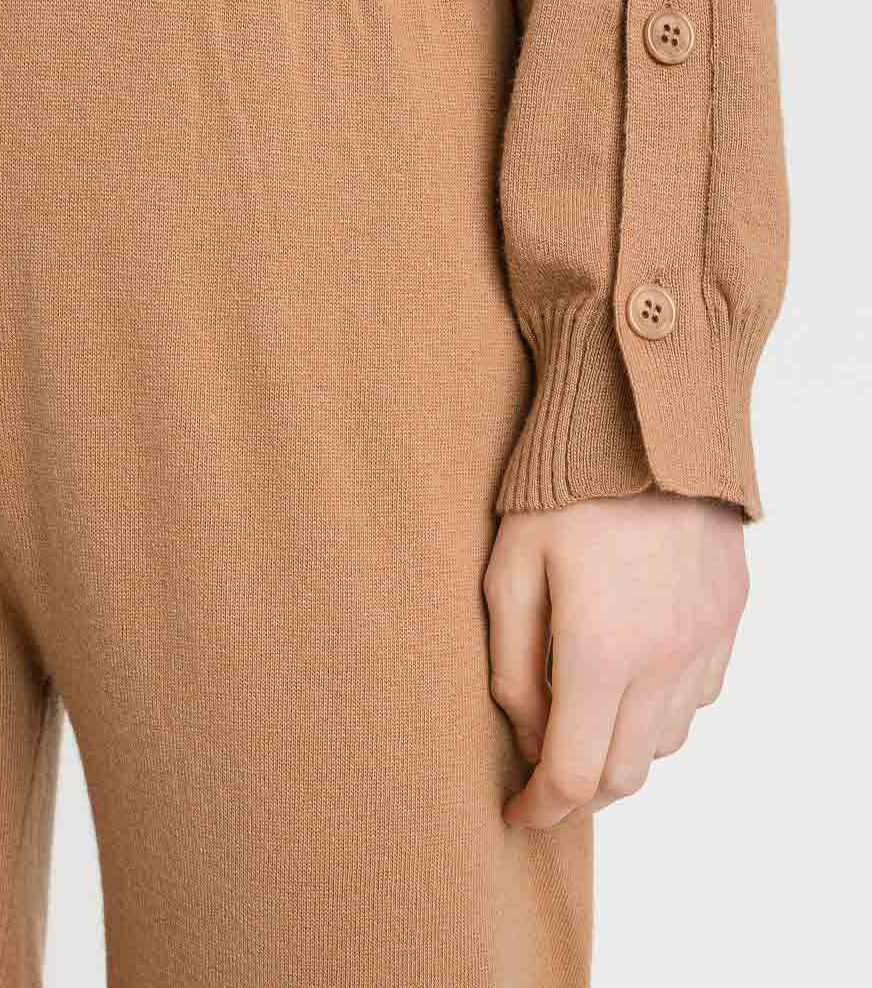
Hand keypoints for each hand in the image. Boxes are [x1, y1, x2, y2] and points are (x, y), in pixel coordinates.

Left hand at [482, 488, 748, 828]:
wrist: (644, 424)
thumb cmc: (561, 493)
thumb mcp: (508, 572)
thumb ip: (512, 667)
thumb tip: (527, 737)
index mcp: (600, 653)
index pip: (573, 775)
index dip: (539, 809)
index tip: (515, 813)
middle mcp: (664, 661)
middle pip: (625, 774)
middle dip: (580, 791)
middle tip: (542, 776)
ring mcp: (705, 641)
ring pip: (666, 742)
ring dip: (622, 750)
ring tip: (583, 720)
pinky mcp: (729, 618)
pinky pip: (699, 697)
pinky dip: (661, 711)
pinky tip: (631, 677)